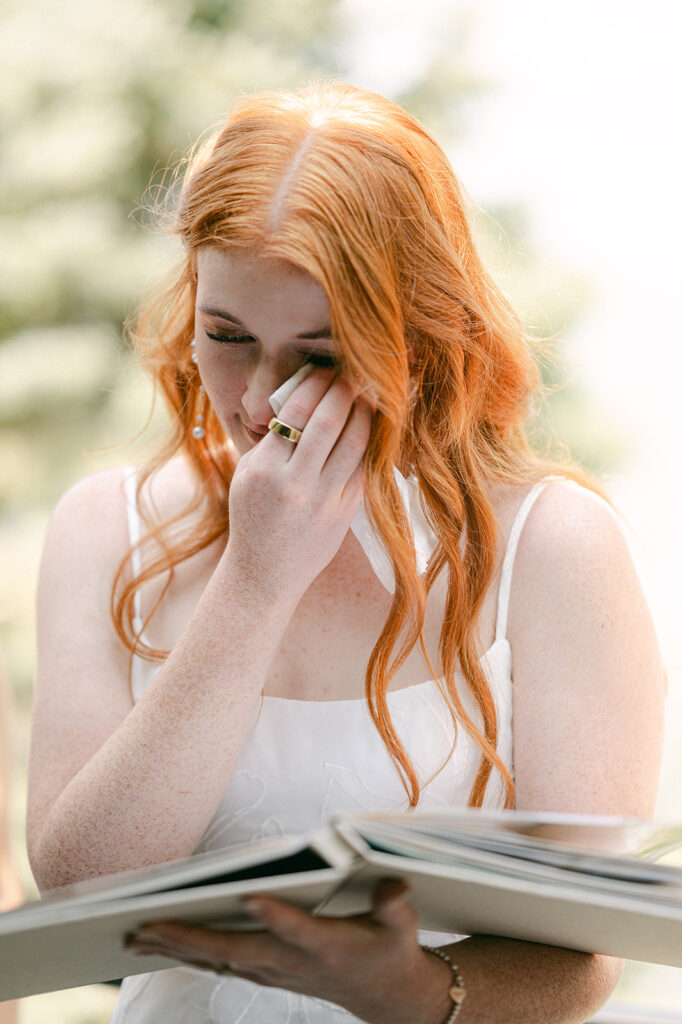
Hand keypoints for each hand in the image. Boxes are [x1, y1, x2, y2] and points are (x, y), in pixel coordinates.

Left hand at [126, 880, 453, 1023]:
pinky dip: (187, 953)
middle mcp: (293, 962)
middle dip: (190, 938)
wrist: (386, 996)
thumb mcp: (404, 927)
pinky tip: (159, 944)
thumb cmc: (392, 949)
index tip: (251, 897)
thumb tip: (394, 886)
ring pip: (218, 959)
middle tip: (146, 926)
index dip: (277, 917)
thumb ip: (396, 906)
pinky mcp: (266, 971)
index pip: (299, 931)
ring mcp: (275, 970)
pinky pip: (220, 963)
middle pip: (236, 950)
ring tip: (133, 936)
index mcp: (328, 946)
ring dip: (175, 948)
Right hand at [224, 368, 372, 599]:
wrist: (263, 575)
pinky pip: (364, 469)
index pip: (295, 412)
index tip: (324, 368)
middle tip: (354, 371)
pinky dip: (372, 443)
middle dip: (344, 390)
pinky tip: (375, 426)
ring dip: (365, 412)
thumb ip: (271, 440)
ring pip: (354, 444)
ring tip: (369, 392)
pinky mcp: (345, 515)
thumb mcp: (248, 474)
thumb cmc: (252, 517)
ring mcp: (324, 501)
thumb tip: (301, 397)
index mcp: (265, 469)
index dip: (315, 384)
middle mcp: (296, 484)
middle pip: (329, 422)